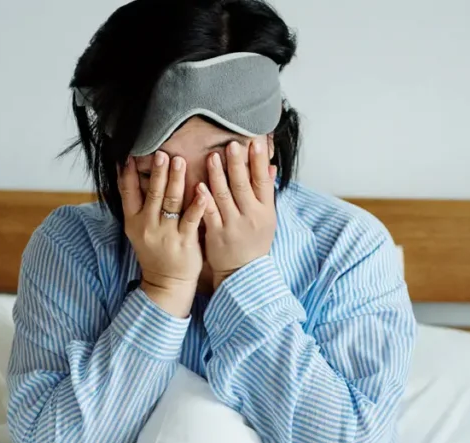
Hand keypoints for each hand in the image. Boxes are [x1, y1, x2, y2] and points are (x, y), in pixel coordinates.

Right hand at [119, 151, 207, 317]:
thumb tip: (132, 176)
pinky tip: (202, 189)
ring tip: (179, 160)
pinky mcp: (184, 241)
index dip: (129, 173)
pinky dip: (197, 203)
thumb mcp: (137, 230)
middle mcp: (147, 225)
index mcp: (133, 221)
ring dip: (175, 179)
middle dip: (158, 171)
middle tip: (162, 152)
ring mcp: (166, 233)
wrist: (166, 283)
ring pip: (171, 201)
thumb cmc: (155, 252)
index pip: (127, 192)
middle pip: (153, 193)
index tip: (131, 154)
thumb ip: (138, 206)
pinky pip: (192, 218)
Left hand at [199, 138, 277, 288]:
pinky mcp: (217, 234)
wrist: (243, 273)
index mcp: (265, 210)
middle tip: (232, 144)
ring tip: (212, 156)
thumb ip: (266, 191)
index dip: (259, 161)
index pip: (263, 181)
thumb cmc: (255, 242)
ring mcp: (233, 225)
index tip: (254, 141)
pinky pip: (210, 213)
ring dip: (218, 175)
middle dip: (238, 163)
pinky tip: (198, 184)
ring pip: (225, 196)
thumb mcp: (267, 218)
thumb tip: (271, 166)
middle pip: (244, 185)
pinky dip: (205, 199)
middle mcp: (251, 216)